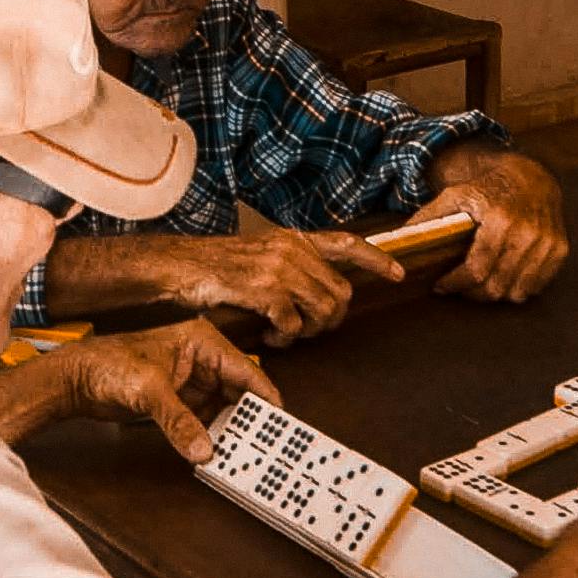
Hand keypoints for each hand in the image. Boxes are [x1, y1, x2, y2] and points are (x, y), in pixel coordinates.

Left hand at [52, 318, 273, 463]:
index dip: (265, 398)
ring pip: (224, 410)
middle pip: (239, 393)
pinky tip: (218, 452)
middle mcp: (203, 360)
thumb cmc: (107, 364)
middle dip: (250, 419)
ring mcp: (192, 382)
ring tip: (244, 453)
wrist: (76, 379)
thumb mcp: (149, 391)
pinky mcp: (180, 402)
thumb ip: (179, 420)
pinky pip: (205, 421)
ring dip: (231, 431)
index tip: (280, 424)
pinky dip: (211, 436)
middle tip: (264, 445)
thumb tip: (203, 448)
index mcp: (202, 342)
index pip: (247, 370)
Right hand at [158, 215, 403, 343]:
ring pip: (324, 309)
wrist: (180, 267)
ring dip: (310, 331)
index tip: (397, 272)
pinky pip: (295, 324)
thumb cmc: (215, 267)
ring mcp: (280, 268)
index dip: (376, 258)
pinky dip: (286, 338)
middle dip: (331, 319)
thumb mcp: (260, 256)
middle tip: (310, 329)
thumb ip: (291, 265)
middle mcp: (292, 250)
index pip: (346, 243)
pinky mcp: (265, 290)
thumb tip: (318, 290)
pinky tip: (272, 338)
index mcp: (293, 239)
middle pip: (340, 291)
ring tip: (287, 334)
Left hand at [409, 145, 568, 300]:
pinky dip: (518, 288)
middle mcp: (527, 232)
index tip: (441, 287)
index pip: (475, 270)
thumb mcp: (455, 195)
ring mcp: (546, 243)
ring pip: (516, 291)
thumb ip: (428, 218)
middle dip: (472, 294)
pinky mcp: (560, 249)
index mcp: (499, 220)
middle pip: (495, 286)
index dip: (455, 285)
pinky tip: (504, 276)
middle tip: (459, 288)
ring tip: (480, 284)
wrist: (530, 177)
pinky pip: (536, 286)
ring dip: (495, 294)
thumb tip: (398, 240)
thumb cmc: (487, 189)